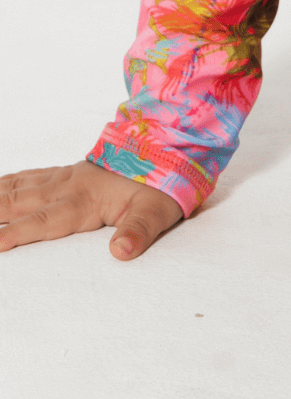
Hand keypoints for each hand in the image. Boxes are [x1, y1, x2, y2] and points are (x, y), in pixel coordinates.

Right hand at [0, 160, 182, 259]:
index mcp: (84, 201)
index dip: (15, 233)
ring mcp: (64, 178)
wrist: (167, 146)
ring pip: (18, 188)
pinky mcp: (67, 173)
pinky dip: (7, 182)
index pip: (43, 222)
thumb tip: (121, 252)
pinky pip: (29, 177)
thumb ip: (139, 230)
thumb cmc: (162, 182)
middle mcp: (67, 188)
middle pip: (18, 203)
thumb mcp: (158, 210)